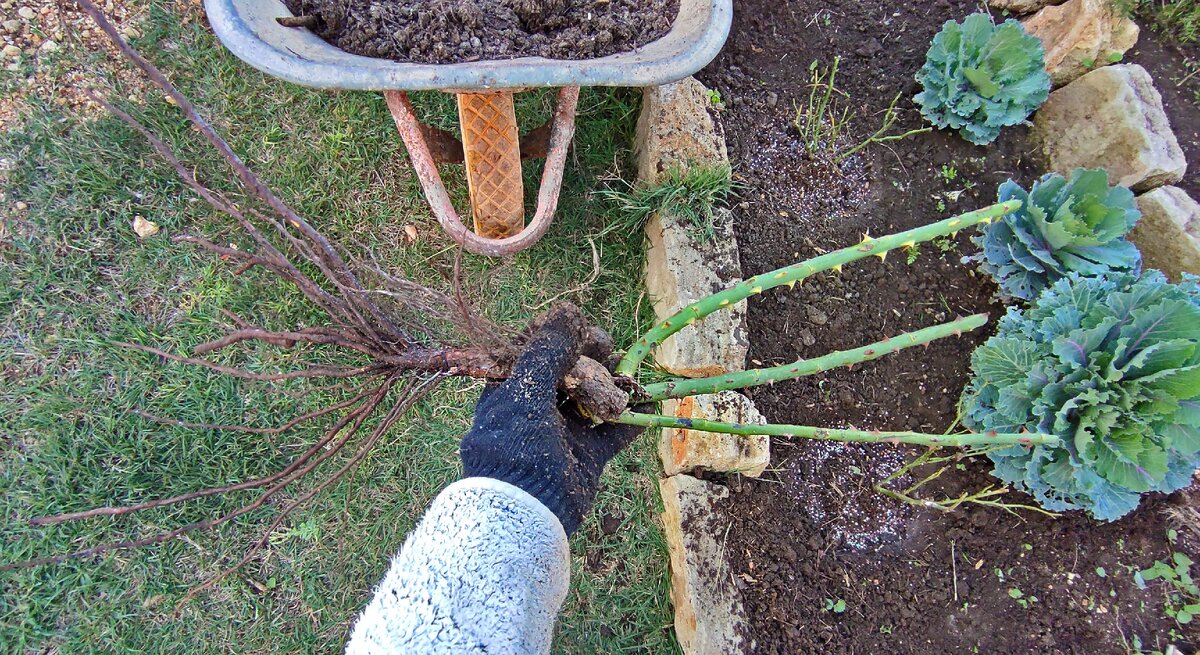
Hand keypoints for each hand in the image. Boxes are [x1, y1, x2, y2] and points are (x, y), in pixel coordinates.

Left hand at [460, 308, 644, 534]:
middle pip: (568, 375)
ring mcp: (561, 434)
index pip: (537, 355)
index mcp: (509, 392)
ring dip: (613, 386)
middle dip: (592, 361)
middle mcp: (534, 410)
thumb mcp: (525, 390)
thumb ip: (547, 351)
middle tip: (611, 350)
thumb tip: (568, 312)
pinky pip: (612, 433)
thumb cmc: (514, 444)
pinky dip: (631, 420)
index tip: (584, 330)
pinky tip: (649, 405)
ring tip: (632, 374)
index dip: (562, 340)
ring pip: (592, 400)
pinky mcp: (585, 458)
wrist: (524, 510)